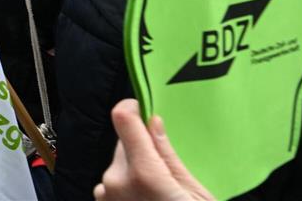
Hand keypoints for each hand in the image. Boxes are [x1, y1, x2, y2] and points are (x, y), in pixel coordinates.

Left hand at [93, 99, 212, 200]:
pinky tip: (147, 198)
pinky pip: (114, 182)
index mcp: (142, 173)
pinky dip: (127, 185)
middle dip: (142, 147)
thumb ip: (168, 156)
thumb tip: (153, 122)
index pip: (123, 118)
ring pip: (120, 163)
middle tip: (167, 169)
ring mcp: (106, 195)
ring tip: (159, 191)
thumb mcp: (195, 192)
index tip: (143, 109)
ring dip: (135, 168)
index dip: (133, 108)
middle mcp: (116, 181)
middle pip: (125, 143)